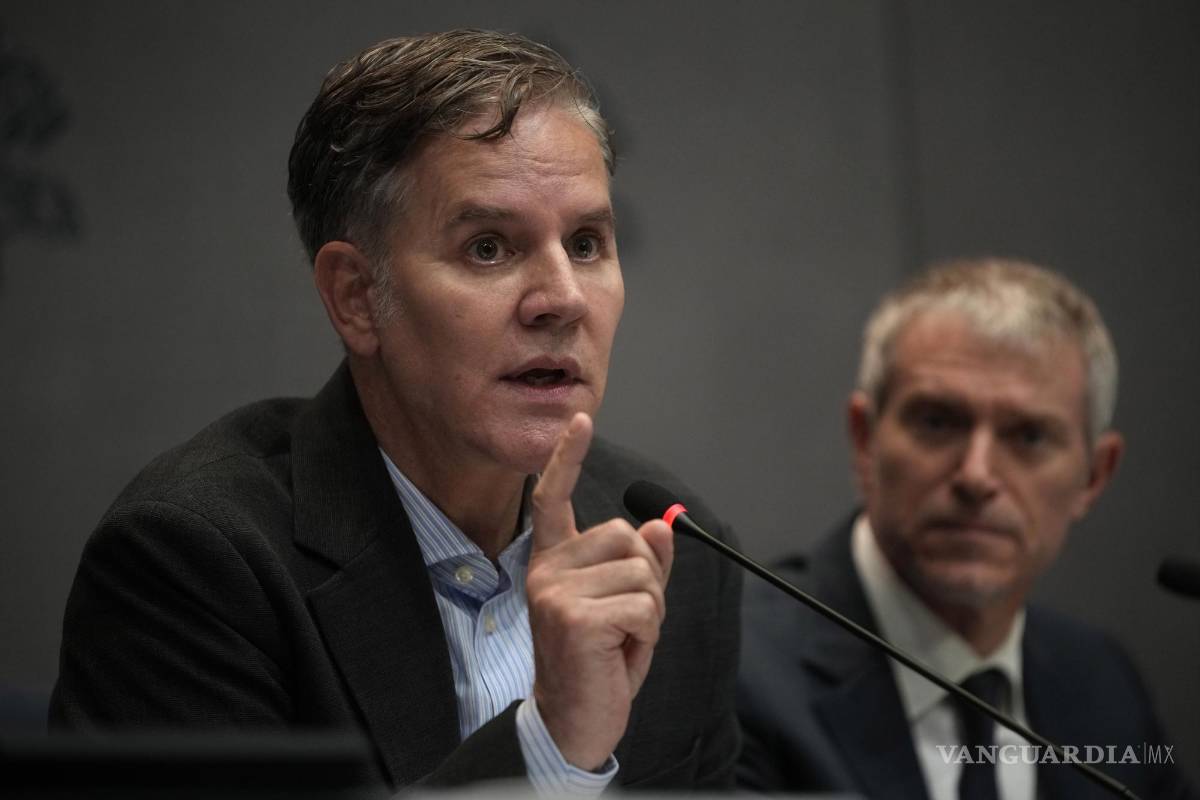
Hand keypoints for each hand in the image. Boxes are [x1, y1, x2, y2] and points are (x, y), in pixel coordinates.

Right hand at [526, 412, 673, 770]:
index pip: (555, 498)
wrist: (575, 720)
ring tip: (622, 639)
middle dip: (647, 580)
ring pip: (643, 572)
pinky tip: (621, 653)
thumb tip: (659, 524)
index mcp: (553, 561)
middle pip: (629, 536)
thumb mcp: (627, 606)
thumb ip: (642, 565)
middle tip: (625, 620)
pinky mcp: (574, 618)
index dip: (568, 457)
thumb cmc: (599, 662)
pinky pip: (645, 605)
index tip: (580, 419)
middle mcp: (547, 570)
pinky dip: (648, 633)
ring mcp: (556, 592)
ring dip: (650, 611)